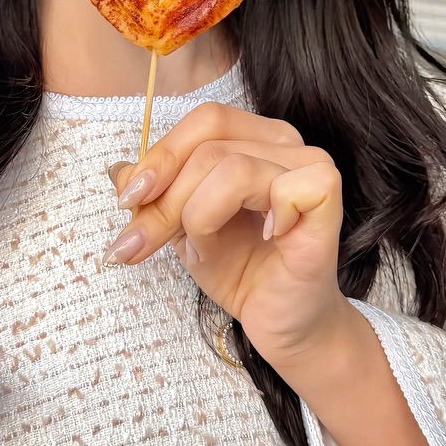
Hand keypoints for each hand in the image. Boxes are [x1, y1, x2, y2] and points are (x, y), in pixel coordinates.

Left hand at [105, 102, 350, 368]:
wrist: (282, 323)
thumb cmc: (241, 269)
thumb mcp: (181, 228)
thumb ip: (155, 195)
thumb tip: (119, 171)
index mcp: (255, 138)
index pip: (204, 122)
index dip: (161, 156)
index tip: (127, 202)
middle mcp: (286, 143)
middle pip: (210, 145)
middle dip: (165, 199)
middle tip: (139, 244)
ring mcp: (312, 167)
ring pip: (233, 167)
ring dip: (198, 215)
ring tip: (202, 249)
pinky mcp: (326, 200)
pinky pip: (282, 188)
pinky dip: (258, 217)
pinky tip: (265, 238)